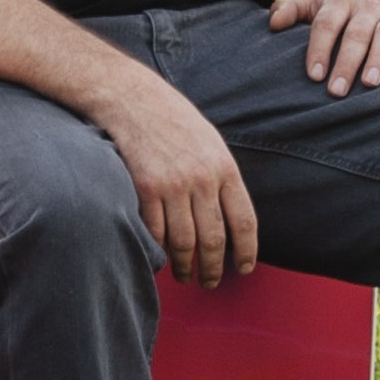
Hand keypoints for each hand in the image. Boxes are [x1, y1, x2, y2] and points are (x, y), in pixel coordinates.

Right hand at [98, 66, 257, 287]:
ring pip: (184, 241)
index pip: (244, 222)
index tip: (243, 270)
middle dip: (213, 268)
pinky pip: (155, 229)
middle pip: (214, 239)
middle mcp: (202, 179)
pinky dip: (157, 247)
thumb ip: (221, 178)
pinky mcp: (145, 186)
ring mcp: (173, 184)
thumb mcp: (210, 142)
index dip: (247, 252)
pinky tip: (159, 255)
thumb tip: (228, 218)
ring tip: (183, 275)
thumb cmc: (172, 119)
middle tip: (209, 282)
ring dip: (184, 265)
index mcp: (225, 168)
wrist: (132, 97)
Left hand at [268, 0, 379, 97]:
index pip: (325, 25)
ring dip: (378, 59)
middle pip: (355, 34)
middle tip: (336, 91)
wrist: (375, 4)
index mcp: (337, 2)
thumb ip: (289, 10)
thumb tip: (273, 23)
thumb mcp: (311, 6)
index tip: (314, 76)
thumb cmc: (335, 15)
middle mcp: (365, 6)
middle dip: (346, 63)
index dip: (319, 49)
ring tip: (369, 83)